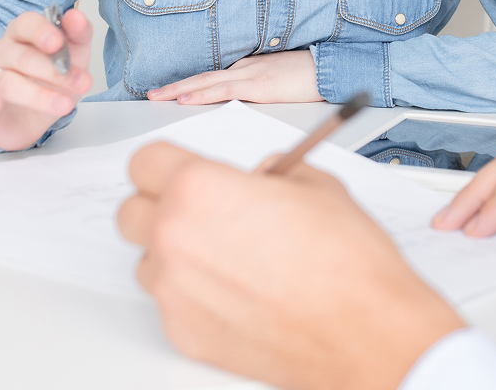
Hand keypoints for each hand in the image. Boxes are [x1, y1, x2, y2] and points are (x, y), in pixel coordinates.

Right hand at [0, 9, 93, 150]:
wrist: (28, 122)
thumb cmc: (47, 84)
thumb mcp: (74, 59)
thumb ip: (78, 36)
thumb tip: (77, 16)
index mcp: (21, 36)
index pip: (26, 24)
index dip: (41, 31)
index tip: (58, 43)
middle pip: (20, 56)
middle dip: (52, 71)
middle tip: (80, 83)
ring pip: (4, 82)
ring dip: (35, 94)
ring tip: (64, 104)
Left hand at [117, 143, 463, 389]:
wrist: (364, 333)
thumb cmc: (347, 266)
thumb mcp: (316, 185)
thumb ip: (273, 173)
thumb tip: (261, 178)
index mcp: (199, 190)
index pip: (145, 162)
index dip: (170, 166)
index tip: (184, 174)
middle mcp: (175, 238)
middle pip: (131, 212)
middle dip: (163, 209)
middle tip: (204, 215)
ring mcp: (175, 291)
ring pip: (150, 262)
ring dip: (177, 257)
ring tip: (231, 262)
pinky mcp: (183, 332)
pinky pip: (173, 304)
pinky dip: (197, 298)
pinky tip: (242, 296)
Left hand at [148, 50, 323, 104]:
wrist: (330, 69)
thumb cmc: (310, 80)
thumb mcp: (279, 86)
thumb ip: (259, 93)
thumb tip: (243, 107)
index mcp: (249, 70)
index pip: (212, 78)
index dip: (188, 85)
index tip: (169, 93)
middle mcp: (245, 69)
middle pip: (202, 77)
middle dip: (175, 87)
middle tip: (151, 94)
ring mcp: (250, 76)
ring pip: (207, 82)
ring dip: (180, 90)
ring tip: (159, 97)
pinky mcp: (259, 86)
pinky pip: (224, 91)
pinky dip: (202, 94)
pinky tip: (187, 99)